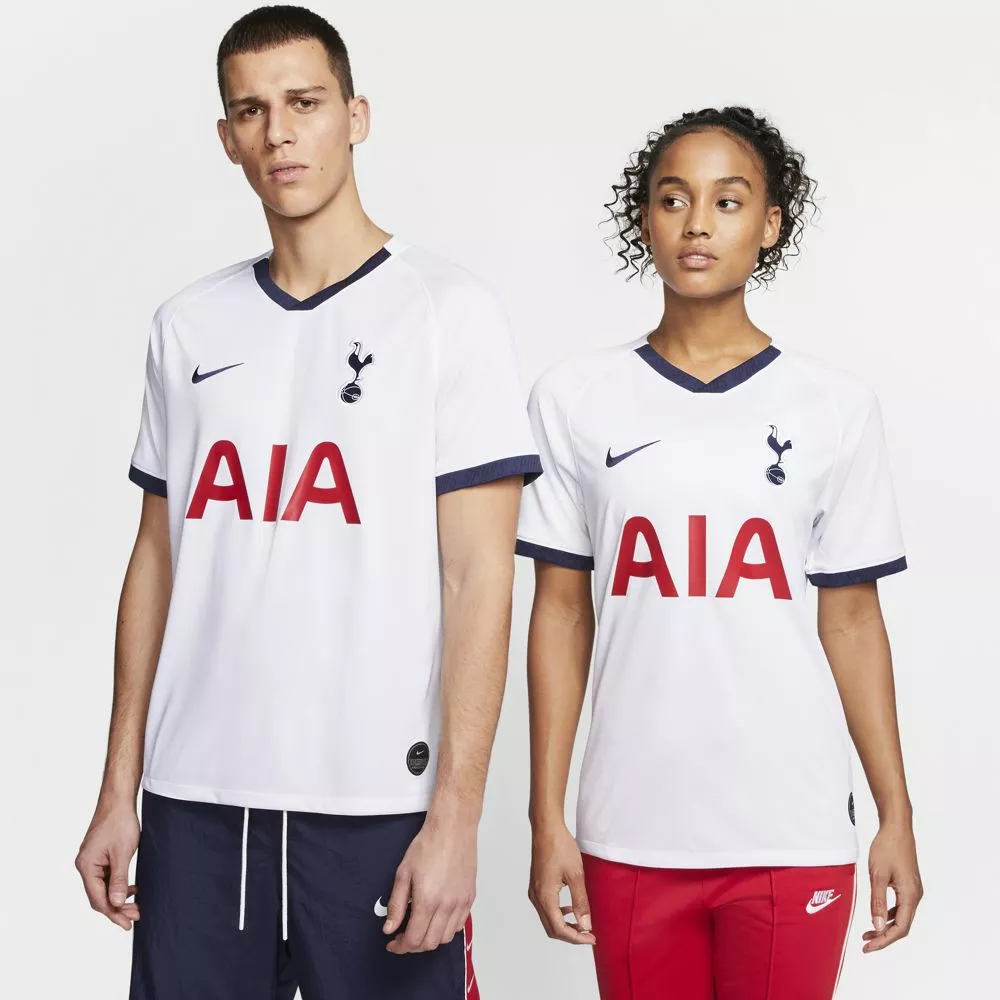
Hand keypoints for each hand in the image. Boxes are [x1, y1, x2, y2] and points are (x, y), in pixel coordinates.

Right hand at [75, 796, 140, 929]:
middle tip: (136, 917)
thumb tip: (117, 903)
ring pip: (103, 888)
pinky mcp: (99, 856)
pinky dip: (118, 886)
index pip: (98, 899)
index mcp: (86, 866)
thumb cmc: (120, 823)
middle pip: (99, 896)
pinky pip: (106, 878)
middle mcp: (85, 866)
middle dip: (117, 908)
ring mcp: (91, 861)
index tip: (128, 923)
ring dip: (118, 898)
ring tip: (136, 906)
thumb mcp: (123, 853)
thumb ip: (119, 879)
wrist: (118, 800)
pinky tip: (130, 890)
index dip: (113, 913)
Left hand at [383, 812, 476, 953]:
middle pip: (430, 943)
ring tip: (420, 927)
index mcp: (428, 900)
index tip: (392, 943)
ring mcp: (461, 902)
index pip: (414, 939)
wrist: (453, 828)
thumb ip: (396, 904)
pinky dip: (446, 929)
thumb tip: (389, 928)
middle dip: (414, 946)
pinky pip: (459, 925)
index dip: (400, 946)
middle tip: (403, 936)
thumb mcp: (403, 873)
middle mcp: (447, 906)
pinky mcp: (470, 897)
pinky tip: (437, 918)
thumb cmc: (427, 845)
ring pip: (446, 938)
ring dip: (431, 939)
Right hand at [528, 824, 595, 944]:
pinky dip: (559, 914)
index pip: (559, 929)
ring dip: (565, 925)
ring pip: (548, 919)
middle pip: (551, 928)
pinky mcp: (536, 885)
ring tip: (583, 923)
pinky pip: (546, 908)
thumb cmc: (560, 847)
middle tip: (589, 934)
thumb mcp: (576, 875)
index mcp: (545, 896)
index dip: (576, 937)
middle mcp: (536, 897)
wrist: (546, 828)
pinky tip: (571, 907)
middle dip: (571, 935)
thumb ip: (581, 902)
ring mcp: (534, 891)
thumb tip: (586, 925)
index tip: (592, 937)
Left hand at [863, 820, 922, 951]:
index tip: (868, 947)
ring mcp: (913, 890)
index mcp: (910, 896)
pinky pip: (900, 906)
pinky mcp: (907, 884)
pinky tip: (877, 915)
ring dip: (885, 926)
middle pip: (902, 925)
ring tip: (868, 933)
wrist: (896, 828)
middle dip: (884, 937)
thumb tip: (877, 927)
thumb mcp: (878, 875)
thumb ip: (877, 902)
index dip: (884, 940)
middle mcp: (915, 896)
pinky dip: (888, 914)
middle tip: (866, 944)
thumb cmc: (887, 848)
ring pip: (901, 916)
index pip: (900, 928)